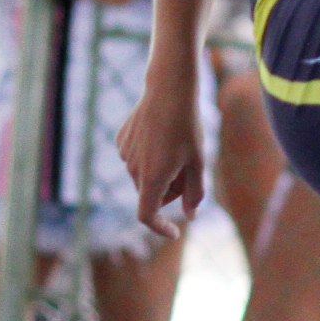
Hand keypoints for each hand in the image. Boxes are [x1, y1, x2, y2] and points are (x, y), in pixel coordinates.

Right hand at [117, 76, 206, 238]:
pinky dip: (150, 157)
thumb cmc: (187, 127)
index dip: (160, 228)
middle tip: (188, 173)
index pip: (147, 216)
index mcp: (152, 179)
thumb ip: (194, 193)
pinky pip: (136, 158)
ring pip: (143, 176)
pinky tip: (162, 136)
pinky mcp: (122, 140)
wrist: (169, 90)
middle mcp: (133, 169)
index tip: (174, 231)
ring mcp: (125, 153)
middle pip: (151, 194)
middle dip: (169, 192)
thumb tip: (189, 215)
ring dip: (159, 173)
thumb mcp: (198, 162)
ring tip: (177, 149)